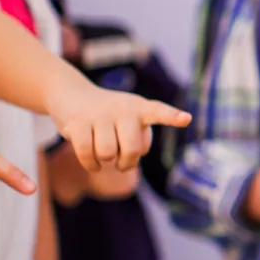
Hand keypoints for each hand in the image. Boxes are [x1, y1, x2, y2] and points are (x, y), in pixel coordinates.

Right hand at [47, 81, 190, 171]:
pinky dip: (90, 164)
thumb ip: (139, 140)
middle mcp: (122, 109)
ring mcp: (99, 114)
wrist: (72, 95)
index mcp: (140, 108)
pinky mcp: (77, 122)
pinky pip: (86, 153)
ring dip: (105, 161)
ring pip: (107, 153)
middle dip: (126, 162)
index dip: (173, 117)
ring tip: (103, 153)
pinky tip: (93, 164)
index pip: (159, 112)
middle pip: (132, 149)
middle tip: (122, 162)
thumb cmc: (110, 117)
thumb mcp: (130, 121)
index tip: (187, 119)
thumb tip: (130, 160)